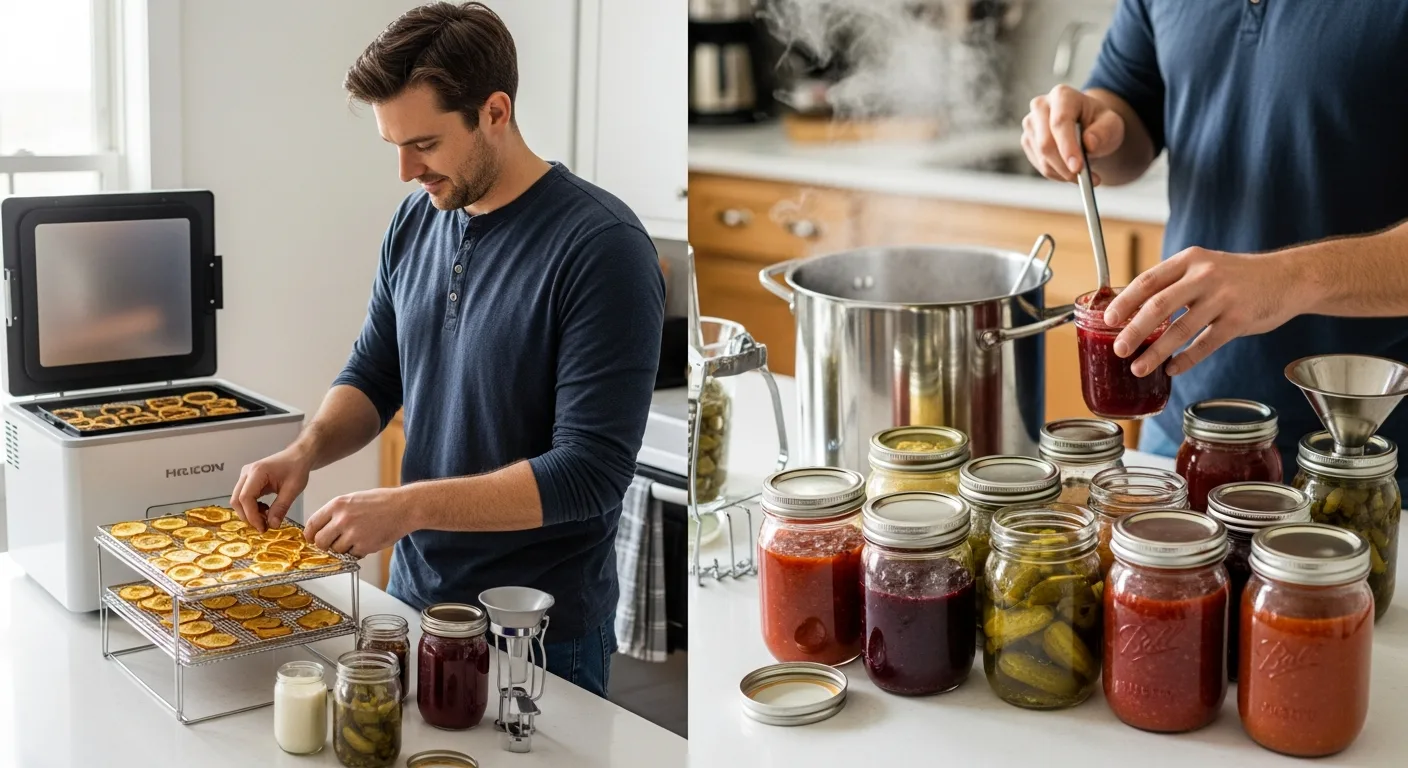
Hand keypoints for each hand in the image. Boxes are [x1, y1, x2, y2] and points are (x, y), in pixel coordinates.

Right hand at [231, 446, 312, 532]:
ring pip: (238, 500)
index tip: (262, 528)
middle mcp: (247, 473)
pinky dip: (252, 507)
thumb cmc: (297, 468)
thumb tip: (272, 525)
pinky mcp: (248, 480)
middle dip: (248, 516)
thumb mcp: (293, 489)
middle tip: (264, 527)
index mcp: (257, 472)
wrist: (298, 457)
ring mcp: (245, 476)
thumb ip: (281, 507)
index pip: (245, 498)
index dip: (251, 516)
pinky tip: (265, 509)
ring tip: (267, 517)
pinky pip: (244, 497)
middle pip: (237, 500)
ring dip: (250, 512)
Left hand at [303, 486, 415, 556]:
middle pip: (320, 541)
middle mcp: (342, 519)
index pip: (312, 524)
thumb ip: (336, 513)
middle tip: (333, 544)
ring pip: (336, 551)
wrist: (404, 507)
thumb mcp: (353, 499)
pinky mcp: (364, 545)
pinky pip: (352, 555)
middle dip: (325, 545)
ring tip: (357, 538)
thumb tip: (322, 528)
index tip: (312, 539)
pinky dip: (358, 551)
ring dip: (344, 549)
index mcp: (337, 505)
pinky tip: (367, 540)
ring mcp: (353, 533)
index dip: (310, 535)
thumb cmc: (382, 502)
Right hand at [1021, 84, 1125, 183]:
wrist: (1088, 127)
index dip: (1067, 146)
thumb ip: (1103, 132)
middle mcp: (1040, 106)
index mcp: (1062, 95)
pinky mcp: (1027, 141)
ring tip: (1085, 176)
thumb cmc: (1099, 123)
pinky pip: (1040, 166)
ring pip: (1042, 158)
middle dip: (1065, 166)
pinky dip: (1057, 174)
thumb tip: (1089, 143)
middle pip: (1046, 143)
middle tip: (1085, 179)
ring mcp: (1030, 124)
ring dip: (1064, 173)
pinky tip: (1071, 171)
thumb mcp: (1112, 124)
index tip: (1078, 167)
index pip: (1060, 123)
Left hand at [1102, 247, 1303, 377]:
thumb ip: (1173, 283)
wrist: (1288, 277)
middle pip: (1159, 306)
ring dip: (1156, 352)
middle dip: (1134, 330)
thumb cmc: (1237, 276)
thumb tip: (1133, 310)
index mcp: (1189, 260)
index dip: (1125, 301)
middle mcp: (1204, 275)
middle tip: (1119, 349)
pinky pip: (1205, 344)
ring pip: (1181, 329)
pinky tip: (1171, 369)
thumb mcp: (1203, 266)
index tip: (1108, 319)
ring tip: (1139, 368)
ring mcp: (1223, 298)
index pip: (1148, 280)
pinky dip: (1185, 359)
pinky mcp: (1239, 320)